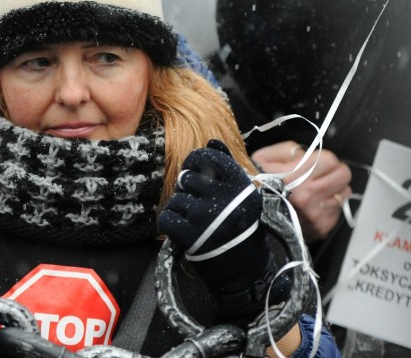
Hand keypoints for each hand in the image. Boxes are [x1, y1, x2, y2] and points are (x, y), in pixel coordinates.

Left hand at [157, 140, 282, 319]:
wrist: (244, 270)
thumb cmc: (241, 228)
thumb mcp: (242, 195)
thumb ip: (227, 165)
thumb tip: (212, 140)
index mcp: (240, 185)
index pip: (208, 156)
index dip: (194, 160)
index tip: (194, 171)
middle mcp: (224, 198)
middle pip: (187, 178)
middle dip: (187, 190)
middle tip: (196, 205)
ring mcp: (206, 217)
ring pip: (176, 198)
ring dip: (179, 209)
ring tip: (193, 221)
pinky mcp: (191, 236)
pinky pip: (166, 218)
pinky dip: (169, 224)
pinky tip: (181, 230)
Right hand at [252, 141, 351, 242]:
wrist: (245, 216)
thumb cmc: (254, 186)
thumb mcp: (263, 158)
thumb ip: (289, 150)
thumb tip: (308, 153)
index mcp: (297, 176)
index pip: (331, 160)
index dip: (324, 159)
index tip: (317, 162)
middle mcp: (310, 196)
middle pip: (344, 176)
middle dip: (335, 172)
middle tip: (323, 174)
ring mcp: (317, 214)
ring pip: (343, 194)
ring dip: (333, 190)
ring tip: (318, 191)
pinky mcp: (321, 228)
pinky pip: (337, 212)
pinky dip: (329, 207)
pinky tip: (314, 206)